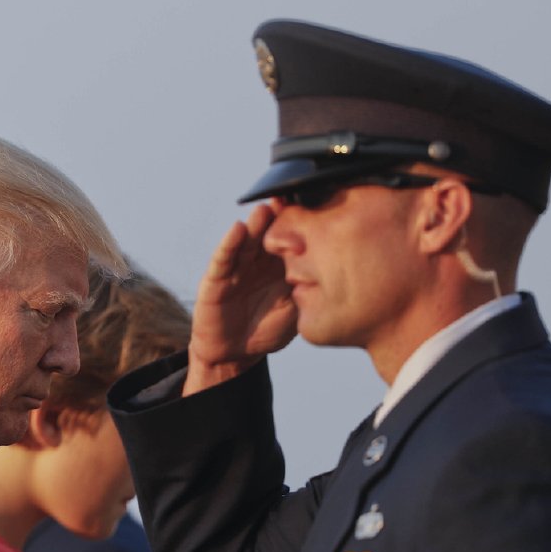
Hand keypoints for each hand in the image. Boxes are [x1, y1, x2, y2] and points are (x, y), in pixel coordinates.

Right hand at [184, 202, 297, 394]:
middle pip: (268, 231)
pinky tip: (238, 229)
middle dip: (278, 215)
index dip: (301, 222)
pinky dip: (230, 243)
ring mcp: (236, 267)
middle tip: (290, 198)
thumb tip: (334, 267)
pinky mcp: (216, 279)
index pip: (290, 237)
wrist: (236, 354)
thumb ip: (308, 289)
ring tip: (266, 208)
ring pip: (247, 240)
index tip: (315, 207)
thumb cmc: (268, 329)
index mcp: (280, 264)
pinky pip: (223, 258)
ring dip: (255, 223)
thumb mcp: (296, 309)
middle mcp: (258, 260)